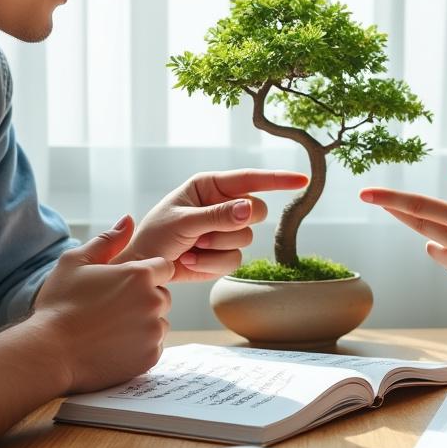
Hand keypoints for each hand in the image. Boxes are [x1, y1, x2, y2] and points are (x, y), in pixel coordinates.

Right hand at [32, 216, 174, 392]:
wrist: (50, 351)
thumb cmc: (59, 303)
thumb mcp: (75, 262)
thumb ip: (107, 240)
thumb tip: (128, 220)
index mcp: (140, 275)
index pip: (163, 267)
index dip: (144, 275)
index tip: (122, 285)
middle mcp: (154, 301)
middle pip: (162, 295)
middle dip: (144, 299)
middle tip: (111, 309)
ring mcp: (154, 332)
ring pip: (159, 322)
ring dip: (143, 324)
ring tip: (109, 328)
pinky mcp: (150, 357)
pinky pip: (153, 346)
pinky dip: (138, 347)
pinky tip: (112, 345)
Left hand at [119, 169, 308, 281]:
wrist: (144, 268)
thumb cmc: (155, 236)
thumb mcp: (184, 222)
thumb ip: (218, 216)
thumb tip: (250, 209)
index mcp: (210, 186)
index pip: (250, 179)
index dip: (277, 179)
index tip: (302, 180)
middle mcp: (222, 205)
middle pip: (256, 211)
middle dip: (233, 225)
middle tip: (205, 232)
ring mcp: (225, 231)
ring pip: (246, 240)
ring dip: (216, 247)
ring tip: (190, 247)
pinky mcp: (224, 255)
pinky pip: (235, 261)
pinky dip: (211, 265)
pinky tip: (190, 261)